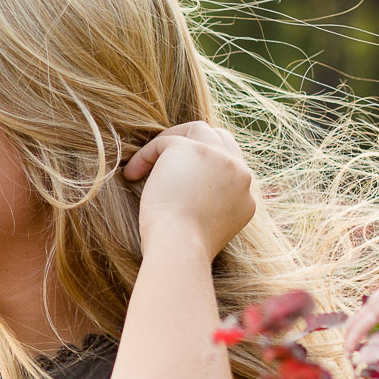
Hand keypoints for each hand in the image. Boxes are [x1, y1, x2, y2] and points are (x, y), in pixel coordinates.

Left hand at [123, 122, 257, 257]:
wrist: (180, 246)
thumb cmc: (182, 248)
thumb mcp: (207, 228)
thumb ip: (210, 206)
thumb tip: (189, 194)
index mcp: (247, 196)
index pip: (231, 167)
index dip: (204, 167)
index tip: (181, 180)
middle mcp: (240, 173)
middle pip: (221, 140)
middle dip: (193, 144)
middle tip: (165, 160)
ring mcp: (219, 158)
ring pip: (197, 131)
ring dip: (171, 143)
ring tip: (147, 163)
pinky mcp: (193, 149)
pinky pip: (167, 141)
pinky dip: (146, 155)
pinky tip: (132, 174)